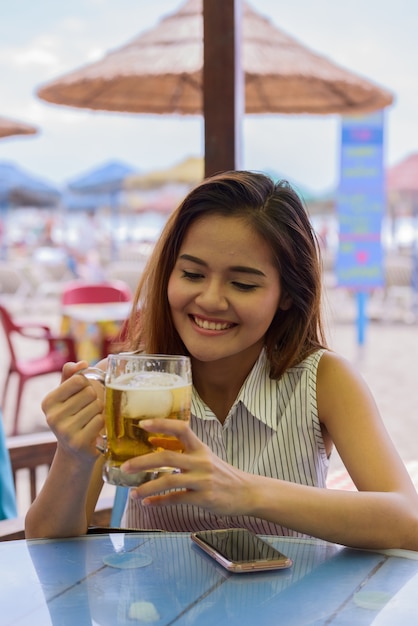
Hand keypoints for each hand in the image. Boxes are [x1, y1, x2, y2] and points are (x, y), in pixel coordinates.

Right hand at [41, 361, 104, 462]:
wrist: (75, 450)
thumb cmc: (73, 416)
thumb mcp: (68, 395)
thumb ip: (71, 376)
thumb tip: (82, 363)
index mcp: (48, 402)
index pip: (79, 379)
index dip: (86, 385)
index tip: (81, 395)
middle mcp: (52, 416)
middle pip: (89, 393)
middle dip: (94, 399)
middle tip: (87, 410)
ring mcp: (64, 431)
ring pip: (96, 406)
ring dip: (99, 411)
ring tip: (90, 420)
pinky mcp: (78, 442)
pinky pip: (100, 420)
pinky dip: (101, 422)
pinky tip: (94, 430)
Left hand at [121, 419, 251, 516]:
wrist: (247, 492)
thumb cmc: (223, 473)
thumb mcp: (205, 456)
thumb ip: (182, 450)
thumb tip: (155, 442)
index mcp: (200, 448)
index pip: (180, 429)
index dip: (161, 424)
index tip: (142, 424)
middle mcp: (201, 461)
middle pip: (167, 457)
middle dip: (143, 462)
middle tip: (125, 466)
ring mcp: (202, 480)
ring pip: (169, 480)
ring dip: (147, 487)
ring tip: (133, 493)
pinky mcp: (204, 498)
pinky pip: (177, 499)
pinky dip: (160, 502)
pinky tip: (148, 503)